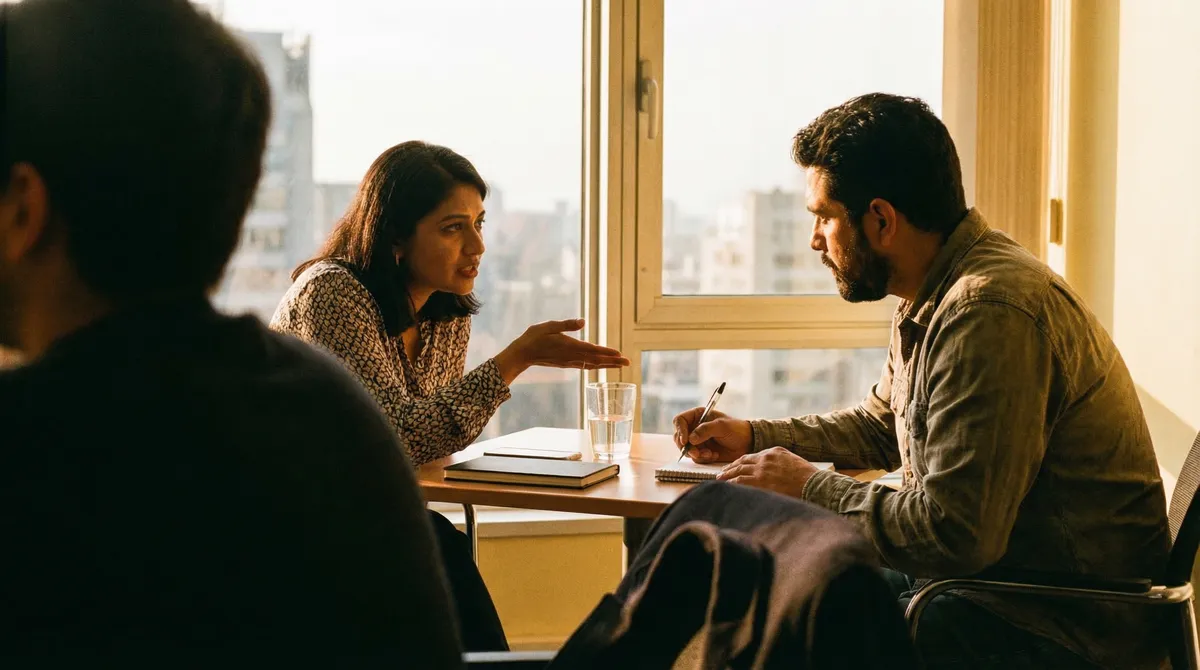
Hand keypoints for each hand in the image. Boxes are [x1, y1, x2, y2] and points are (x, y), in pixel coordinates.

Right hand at [494, 318, 629, 382]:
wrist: (522, 354)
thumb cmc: (534, 337)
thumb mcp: (549, 325)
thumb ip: (567, 324)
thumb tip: (583, 321)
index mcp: (569, 346)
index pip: (593, 350)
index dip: (607, 353)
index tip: (620, 354)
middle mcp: (572, 356)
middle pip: (597, 360)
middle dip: (613, 361)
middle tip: (629, 362)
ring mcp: (569, 362)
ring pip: (592, 365)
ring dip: (607, 365)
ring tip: (620, 365)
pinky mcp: (566, 364)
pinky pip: (585, 366)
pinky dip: (596, 366)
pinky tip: (601, 366)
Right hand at [672, 406, 751, 462]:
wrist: (748, 443)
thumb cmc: (737, 430)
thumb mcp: (722, 426)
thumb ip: (705, 430)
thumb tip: (690, 439)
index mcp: (698, 416)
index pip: (680, 421)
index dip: (680, 430)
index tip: (685, 441)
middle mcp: (695, 428)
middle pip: (679, 437)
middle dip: (687, 447)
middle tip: (696, 452)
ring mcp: (698, 440)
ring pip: (686, 449)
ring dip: (696, 454)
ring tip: (710, 454)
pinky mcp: (702, 451)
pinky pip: (695, 457)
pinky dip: (703, 458)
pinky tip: (714, 455)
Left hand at [715, 447, 820, 498]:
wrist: (813, 484)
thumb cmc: (807, 477)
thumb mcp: (792, 461)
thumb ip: (779, 462)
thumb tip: (771, 470)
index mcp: (773, 452)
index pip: (751, 456)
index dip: (740, 462)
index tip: (734, 466)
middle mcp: (764, 458)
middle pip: (742, 462)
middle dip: (730, 468)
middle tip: (721, 473)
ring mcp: (761, 470)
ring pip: (738, 471)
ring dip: (727, 476)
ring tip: (719, 480)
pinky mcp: (759, 482)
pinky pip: (739, 482)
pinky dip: (731, 484)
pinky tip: (726, 487)